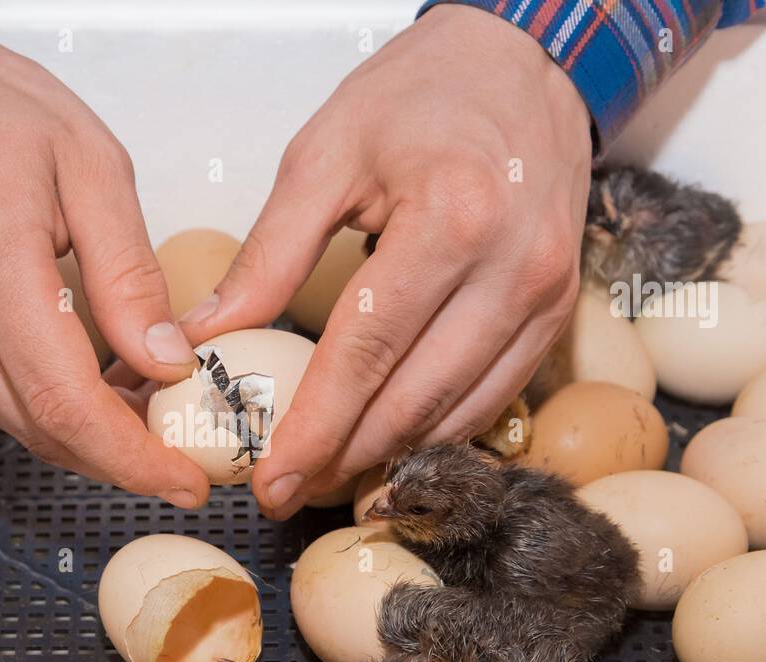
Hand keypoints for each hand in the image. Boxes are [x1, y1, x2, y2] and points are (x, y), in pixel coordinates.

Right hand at [0, 28, 209, 508]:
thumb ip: (128, 272)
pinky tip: (103, 384)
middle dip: (121, 458)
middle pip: (41, 429)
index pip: (64, 400)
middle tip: (186, 455)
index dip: (131, 457)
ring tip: (154, 409)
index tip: (184, 481)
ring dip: (91, 436)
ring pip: (20, 423)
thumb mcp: (90, 163)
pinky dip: (55, 408)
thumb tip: (166, 363)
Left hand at [185, 6, 591, 516]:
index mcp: (451, 220)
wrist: (524, 63)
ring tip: (324, 477)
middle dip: (342, 459)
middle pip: (414, 398)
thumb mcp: (325, 154)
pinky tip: (388, 444)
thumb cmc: (420, 94)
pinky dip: (438, 431)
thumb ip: (268, 254)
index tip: (269, 478)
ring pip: (459, 413)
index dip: (314, 427)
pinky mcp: (558, 313)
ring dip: (389, 456)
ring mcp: (546, 297)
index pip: (366, 353)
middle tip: (283, 493)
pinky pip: (494, 398)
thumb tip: (207, 335)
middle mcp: (514, 269)